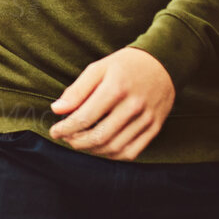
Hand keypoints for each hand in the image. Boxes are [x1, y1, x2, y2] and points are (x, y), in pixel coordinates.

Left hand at [48, 47, 173, 160]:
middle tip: (66, 138)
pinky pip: (131, 152)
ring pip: (114, 148)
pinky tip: (101, 147)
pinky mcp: (155, 128)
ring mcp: (146, 119)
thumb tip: (57, 110)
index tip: (55, 131)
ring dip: (92, 150)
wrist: (163, 63)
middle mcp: (133, 105)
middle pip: (99, 136)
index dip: (65, 129)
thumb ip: (77, 90)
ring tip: (81, 142)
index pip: (85, 118)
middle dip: (76, 142)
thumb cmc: (125, 65)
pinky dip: (112, 155)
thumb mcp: (98, 68)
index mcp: (116, 88)